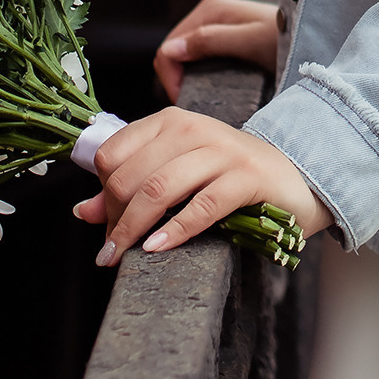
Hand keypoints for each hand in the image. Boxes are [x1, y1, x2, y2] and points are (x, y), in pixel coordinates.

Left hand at [72, 107, 328, 264]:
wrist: (295, 176)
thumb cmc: (229, 176)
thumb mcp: (178, 173)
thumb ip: (131, 187)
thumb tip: (83, 211)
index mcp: (170, 123)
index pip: (112, 154)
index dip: (101, 192)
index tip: (105, 222)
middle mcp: (193, 129)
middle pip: (130, 175)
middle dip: (114, 218)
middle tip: (111, 250)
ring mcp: (222, 152)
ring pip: (158, 188)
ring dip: (132, 228)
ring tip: (120, 255)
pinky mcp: (246, 178)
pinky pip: (201, 206)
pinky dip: (174, 230)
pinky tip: (157, 248)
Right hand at [153, 0, 279, 104]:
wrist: (315, 38)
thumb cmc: (286, 39)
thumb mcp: (249, 42)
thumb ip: (211, 42)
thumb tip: (169, 50)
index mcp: (209, 10)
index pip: (168, 47)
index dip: (171, 77)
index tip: (187, 100)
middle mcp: (208, 14)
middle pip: (174, 52)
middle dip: (177, 79)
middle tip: (195, 104)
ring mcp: (217, 26)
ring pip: (185, 57)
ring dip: (188, 78)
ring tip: (204, 98)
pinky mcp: (226, 39)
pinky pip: (200, 59)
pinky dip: (200, 75)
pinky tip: (214, 88)